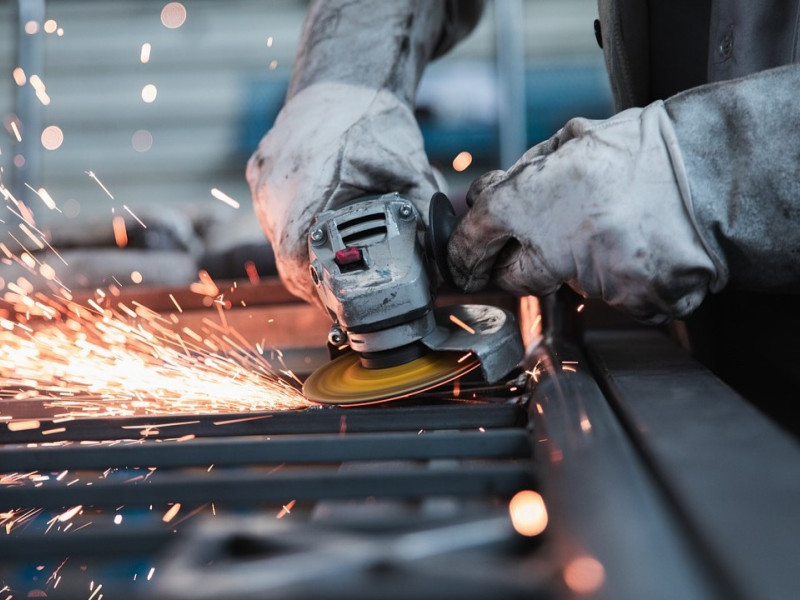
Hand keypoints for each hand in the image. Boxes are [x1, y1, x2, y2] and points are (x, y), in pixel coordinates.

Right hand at [246, 82, 439, 305]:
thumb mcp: (407, 169)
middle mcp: (274, 186)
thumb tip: (442, 261)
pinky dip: (295, 231)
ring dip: (303, 258)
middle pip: (285, 256)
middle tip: (342, 293)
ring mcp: (263, 179)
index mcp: (305, 187)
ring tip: (332, 268)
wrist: (344, 79)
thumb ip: (423, 216)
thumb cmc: (373, 119)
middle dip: (314, 280)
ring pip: (277, 238)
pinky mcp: (260, 172)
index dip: (316, 288)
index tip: (336, 301)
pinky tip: (318, 234)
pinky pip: (273, 215)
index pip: (296, 260)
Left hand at [447, 101, 725, 323]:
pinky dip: (621, 279)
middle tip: (552, 239)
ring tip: (617, 228)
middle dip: (522, 263)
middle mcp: (556, 246)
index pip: (473, 240)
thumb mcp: (568, 144)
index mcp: (530, 200)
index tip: (463, 265)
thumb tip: (483, 201)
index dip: (463, 254)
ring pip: (568, 285)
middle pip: (514, 277)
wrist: (714, 172)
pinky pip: (612, 298)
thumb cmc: (640, 152)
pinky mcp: (632, 304)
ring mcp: (596, 280)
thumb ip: (520, 178)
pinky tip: (639, 248)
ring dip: (582, 264)